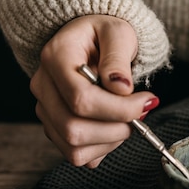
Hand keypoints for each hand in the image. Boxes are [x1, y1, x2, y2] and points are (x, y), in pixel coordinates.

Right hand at [30, 15, 159, 167]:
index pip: (81, 98)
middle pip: (73, 129)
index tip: (146, 101)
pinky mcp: (54, 128)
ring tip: (128, 119)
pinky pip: (77, 155)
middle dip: (116, 129)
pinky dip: (102, 148)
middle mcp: (43, 87)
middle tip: (140, 114)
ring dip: (111, 141)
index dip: (119, 108)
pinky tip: (113, 126)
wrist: (93, 41)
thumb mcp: (118, 33)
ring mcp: (45, 110)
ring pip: (74, 148)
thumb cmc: (105, 34)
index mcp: (55, 58)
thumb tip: (122, 89)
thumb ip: (118, 59)